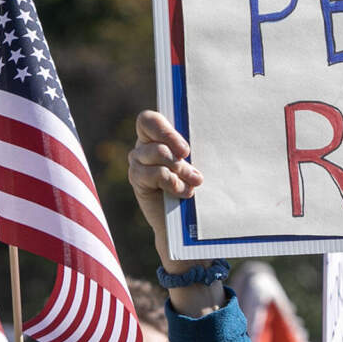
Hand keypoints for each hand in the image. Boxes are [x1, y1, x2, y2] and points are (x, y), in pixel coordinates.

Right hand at [128, 111, 204, 270]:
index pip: (149, 120)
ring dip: (180, 168)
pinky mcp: (137, 179)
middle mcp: (144, 146)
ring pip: (157, 154)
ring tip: (195, 182)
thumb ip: (189, 150)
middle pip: (152, 135)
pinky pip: (154, 174)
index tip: (186, 149)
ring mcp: (138, 162)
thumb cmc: (194, 183)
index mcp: (156, 135)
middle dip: (175, 147)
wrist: (183, 221)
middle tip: (191, 162)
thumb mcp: (194, 162)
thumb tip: (204, 137)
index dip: (165, 130)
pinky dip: (173, 182)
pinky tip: (184, 192)